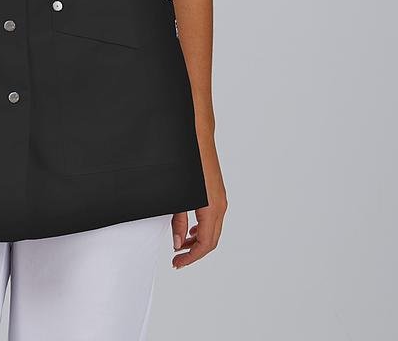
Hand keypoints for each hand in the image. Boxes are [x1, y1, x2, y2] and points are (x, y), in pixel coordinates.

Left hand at [171, 143, 226, 267]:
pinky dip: (202, 228)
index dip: (191, 257)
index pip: (205, 243)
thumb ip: (178, 221)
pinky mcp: (217, 192)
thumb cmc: (187, 160)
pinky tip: (190, 229)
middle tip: (177, 259)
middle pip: (211, 240)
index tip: (177, 262)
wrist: (197, 136)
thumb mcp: (178, 196)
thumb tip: (178, 242)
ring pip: (213, 230)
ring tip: (181, 246)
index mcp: (211, 208)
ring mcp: (220, 198)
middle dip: (195, 253)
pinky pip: (213, 218)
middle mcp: (220, 205)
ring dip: (199, 241)